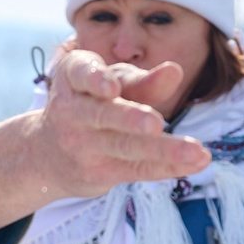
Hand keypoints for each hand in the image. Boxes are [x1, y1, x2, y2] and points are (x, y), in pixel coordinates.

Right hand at [0, 48, 210, 243]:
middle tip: (155, 122)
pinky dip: (169, 166)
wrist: (46, 156)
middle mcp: (73, 112)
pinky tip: (195, 162)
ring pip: (126, 147)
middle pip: (104, 114)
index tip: (111, 87)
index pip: (82, 75)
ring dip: (163, 149)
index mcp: (73, 78)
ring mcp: (83, 146)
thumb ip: (142, 81)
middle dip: (129, 118)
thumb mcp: (111, 85)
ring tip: (196, 151)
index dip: (96, 80)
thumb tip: (175, 70)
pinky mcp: (98, 173)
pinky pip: (137, 169)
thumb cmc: (90, 105)